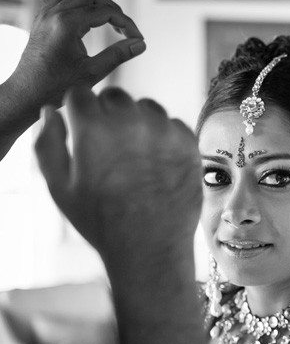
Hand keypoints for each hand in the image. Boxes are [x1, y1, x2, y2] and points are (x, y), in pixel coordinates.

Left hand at [9, 0, 143, 110]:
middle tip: (126, 30)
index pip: (104, 12)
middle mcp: (53, 14)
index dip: (126, 23)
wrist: (27, 94)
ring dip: (94, 1)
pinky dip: (76, 0)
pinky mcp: (41, 20)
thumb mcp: (92, 73)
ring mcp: (44, 15)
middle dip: (113, 10)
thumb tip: (140, 44)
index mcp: (66, 24)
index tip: (137, 38)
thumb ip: (118, 55)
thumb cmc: (55, 87)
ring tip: (109, 17)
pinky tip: (86, 13)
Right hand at [34, 86, 200, 265]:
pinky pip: (172, 125)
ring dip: (137, 122)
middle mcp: (132, 122)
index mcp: (94, 128)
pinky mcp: (189, 144)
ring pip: (146, 107)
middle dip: (107, 114)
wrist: (150, 250)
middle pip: (114, 96)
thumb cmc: (101, 221)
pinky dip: (164, 138)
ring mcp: (165, 132)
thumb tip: (52, 111)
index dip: (78, 113)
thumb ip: (47, 142)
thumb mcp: (59, 186)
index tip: (81, 132)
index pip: (80, 94)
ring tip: (133, 158)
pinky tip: (156, 165)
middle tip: (108, 148)